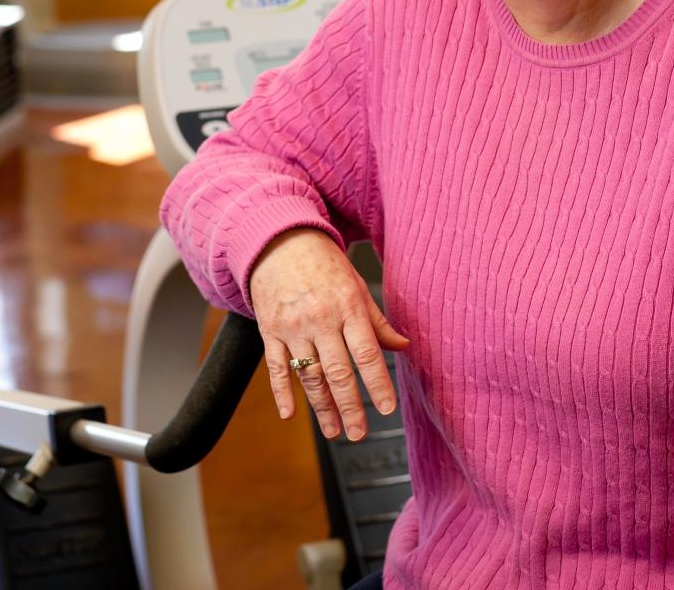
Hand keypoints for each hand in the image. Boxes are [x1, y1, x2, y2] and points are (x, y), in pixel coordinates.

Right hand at [248, 228, 410, 440]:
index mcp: (347, 307)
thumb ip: (378, 321)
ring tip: (333, 431)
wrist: (279, 242)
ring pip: (309, 375)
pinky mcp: (269, 330)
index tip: (386, 408)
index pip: (366, 353)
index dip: (378, 383)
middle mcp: (320, 319)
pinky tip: (291, 414)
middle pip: (337, 371)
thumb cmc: (324, 264)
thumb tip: (404, 347)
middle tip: (359, 433)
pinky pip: (276, 367)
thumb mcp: (356, 286)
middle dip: (350, 406)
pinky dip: (282, 393)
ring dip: (322, 407)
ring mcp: (292, 326)